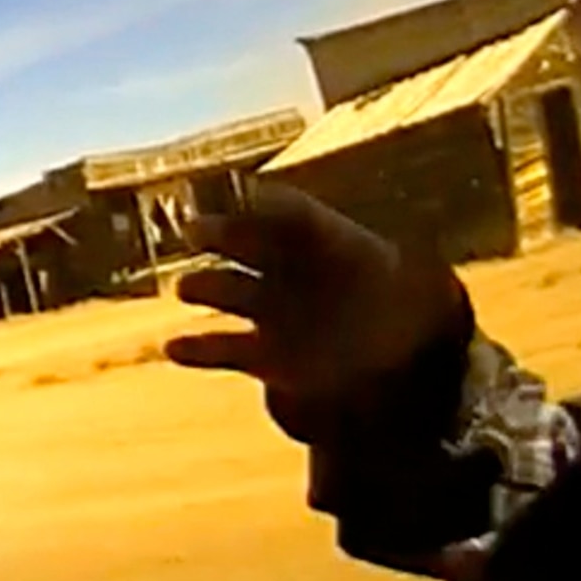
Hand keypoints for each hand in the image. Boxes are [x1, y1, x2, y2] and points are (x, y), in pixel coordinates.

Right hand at [165, 181, 469, 430]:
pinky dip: (199, 350)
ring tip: (185, 289)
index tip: (244, 198)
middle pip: (250, 245)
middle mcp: (294, 273)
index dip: (268, 207)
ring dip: (206, 287)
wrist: (406, 383)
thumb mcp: (402, 286)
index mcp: (327, 246)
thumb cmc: (405, 324)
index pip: (292, 216)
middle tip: (195, 231)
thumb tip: (349, 246)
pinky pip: (227, 348)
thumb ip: (379, 278)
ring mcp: (276, 314)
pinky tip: (173, 348)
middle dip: (222, 236)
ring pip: (231, 292)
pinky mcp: (267, 357)